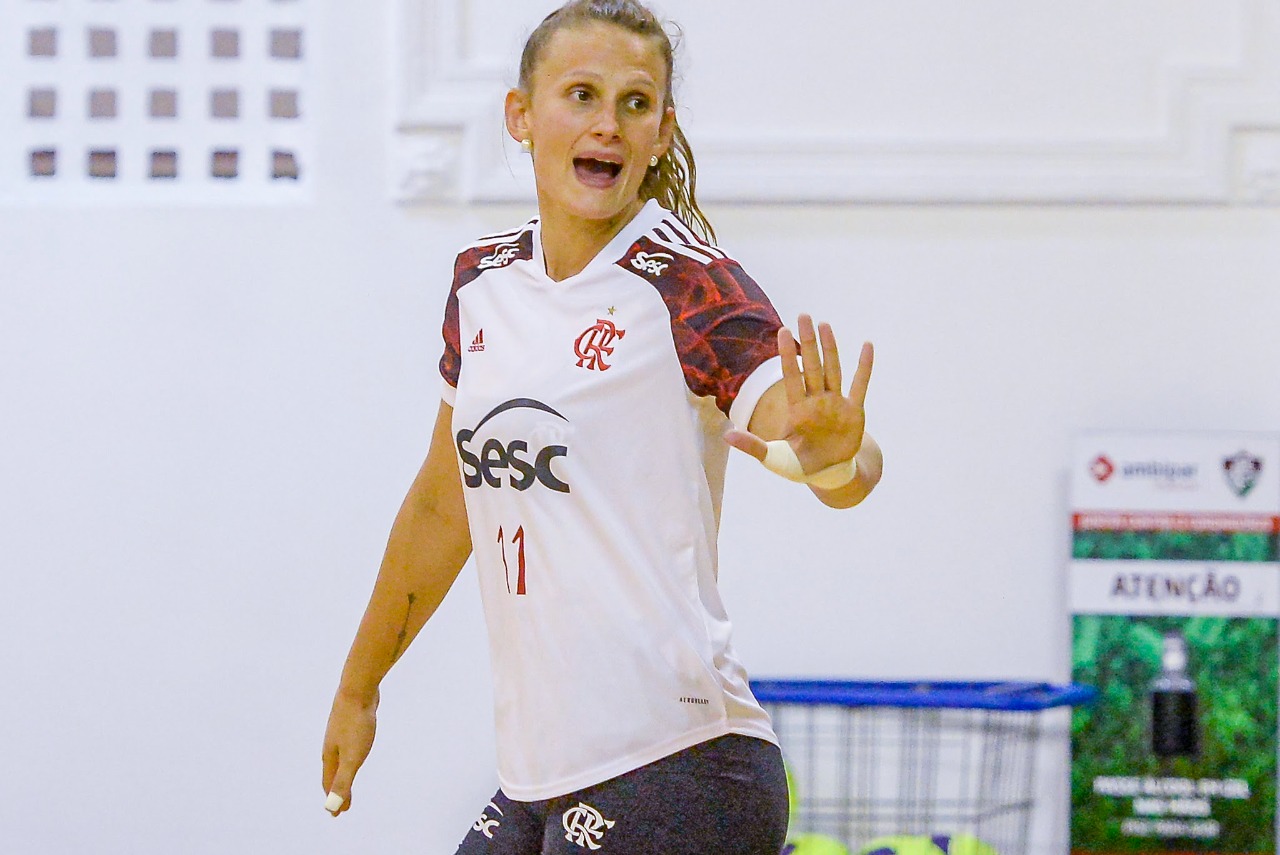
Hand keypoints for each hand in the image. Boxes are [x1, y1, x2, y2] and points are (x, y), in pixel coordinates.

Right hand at [321, 690, 377, 816]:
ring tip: (346, 778)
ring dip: (342, 772)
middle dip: (336, 789)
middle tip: (341, 803)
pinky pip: (349, 744)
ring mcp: (340, 732)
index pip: (330, 784)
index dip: (334, 800)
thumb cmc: (356, 724)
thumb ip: (342, 782)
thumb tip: (332, 807)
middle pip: (333, 772)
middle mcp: (331, 745)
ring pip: (340, 757)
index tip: (336, 814)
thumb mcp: (352, 758)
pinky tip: (355, 748)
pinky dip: (350, 755)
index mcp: (330, 756)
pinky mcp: (350, 722)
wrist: (358, 689)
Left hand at [725, 314, 872, 475]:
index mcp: (797, 409)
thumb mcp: (773, 457)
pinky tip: (866, 346)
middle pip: (812, 366)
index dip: (788, 354)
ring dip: (830, 348)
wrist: (827, 474)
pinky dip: (864, 367)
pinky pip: (860, 385)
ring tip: (824, 324)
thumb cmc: (797, 465)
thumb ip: (753, 446)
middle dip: (808, 341)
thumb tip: (725, 436)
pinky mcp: (854, 411)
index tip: (782, 331)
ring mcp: (836, 403)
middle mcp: (816, 401)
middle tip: (803, 315)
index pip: (791, 376)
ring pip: (833, 369)